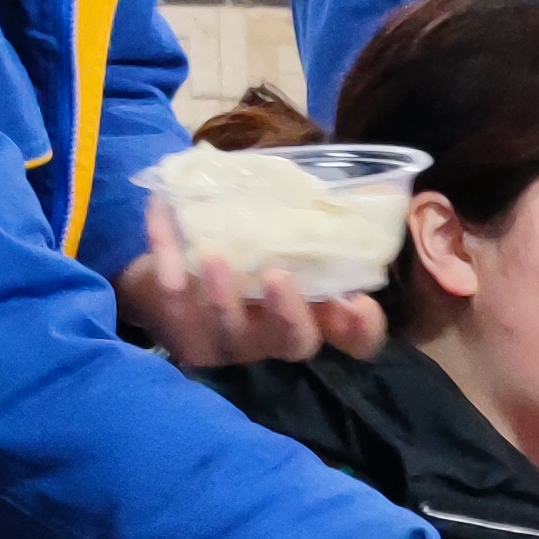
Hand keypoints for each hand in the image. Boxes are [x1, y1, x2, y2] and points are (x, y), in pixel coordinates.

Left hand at [121, 225, 386, 372]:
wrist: (168, 271)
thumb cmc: (244, 253)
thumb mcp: (287, 238)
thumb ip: (323, 224)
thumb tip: (376, 194)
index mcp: (307, 317)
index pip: (351, 342)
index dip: (360, 331)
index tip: (359, 303)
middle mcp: (271, 339)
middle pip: (293, 343)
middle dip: (290, 315)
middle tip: (279, 277)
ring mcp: (224, 342)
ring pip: (229, 333)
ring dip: (223, 298)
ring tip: (215, 258)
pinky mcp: (178, 330)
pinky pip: (172, 297)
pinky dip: (166, 252)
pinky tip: (162, 212)